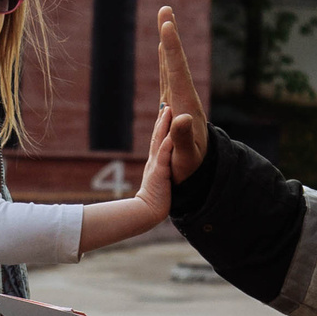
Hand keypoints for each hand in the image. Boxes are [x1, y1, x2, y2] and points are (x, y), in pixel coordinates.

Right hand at [136, 103, 176, 221]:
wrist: (146, 212)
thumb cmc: (153, 201)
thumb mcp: (156, 182)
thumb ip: (158, 173)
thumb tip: (161, 170)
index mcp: (155, 162)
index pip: (158, 140)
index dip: (161, 125)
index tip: (165, 111)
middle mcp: (154, 160)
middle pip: (157, 135)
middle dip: (162, 118)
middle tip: (166, 102)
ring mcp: (156, 165)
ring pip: (159, 141)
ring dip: (164, 125)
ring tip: (168, 110)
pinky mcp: (159, 173)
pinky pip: (163, 156)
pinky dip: (166, 144)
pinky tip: (170, 135)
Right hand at [154, 7, 208, 181]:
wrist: (202, 173)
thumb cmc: (192, 168)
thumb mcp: (187, 157)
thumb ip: (183, 138)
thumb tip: (179, 116)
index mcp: (186, 105)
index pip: (177, 70)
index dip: (172, 47)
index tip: (167, 25)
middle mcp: (184, 97)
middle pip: (175, 61)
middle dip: (170, 36)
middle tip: (166, 9)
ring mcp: (180, 99)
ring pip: (172, 65)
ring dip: (168, 43)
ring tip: (165, 21)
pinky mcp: (175, 103)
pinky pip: (168, 75)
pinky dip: (166, 59)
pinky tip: (164, 50)